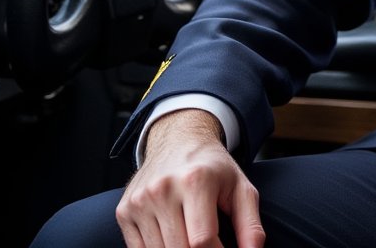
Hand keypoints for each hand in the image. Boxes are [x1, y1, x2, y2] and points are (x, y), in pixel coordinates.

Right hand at [115, 109, 265, 247]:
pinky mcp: (124, 210)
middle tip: (208, 245)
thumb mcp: (240, 187)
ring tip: (190, 236)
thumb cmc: (213, 167)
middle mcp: (163, 189)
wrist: (179, 139)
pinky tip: (172, 237)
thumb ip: (251, 225)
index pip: (202, 241)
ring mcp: (140, 200)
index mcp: (196, 180)